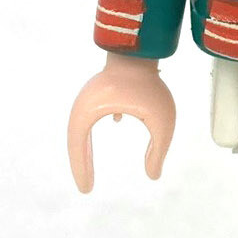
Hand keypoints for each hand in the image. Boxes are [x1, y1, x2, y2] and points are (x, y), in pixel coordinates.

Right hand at [67, 53, 176, 192]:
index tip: (86, 190)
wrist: (141, 47)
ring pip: (84, 124)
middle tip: (86, 186)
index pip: (78, 149)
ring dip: (87, 144)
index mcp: (88, 113)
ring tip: (91, 160)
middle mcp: (84, 104)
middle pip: (76, 140)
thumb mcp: (161, 122)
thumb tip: (153, 176)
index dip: (81, 170)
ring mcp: (93, 93)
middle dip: (81, 163)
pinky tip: (118, 121)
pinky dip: (104, 120)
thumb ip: (158, 150)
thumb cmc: (150, 84)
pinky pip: (99, 107)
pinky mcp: (106, 83)